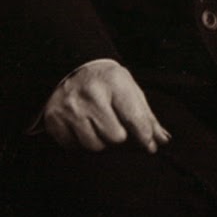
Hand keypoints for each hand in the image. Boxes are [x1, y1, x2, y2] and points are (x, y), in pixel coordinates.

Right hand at [43, 59, 171, 152]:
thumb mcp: (129, 90)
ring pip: (94, 145)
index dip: (144, 136)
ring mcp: (70, 107)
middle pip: (115, 137)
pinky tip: (82, 127)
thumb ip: (146, 116)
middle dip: (120, 137)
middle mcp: (91, 93)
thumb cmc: (107, 83)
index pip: (134, 118)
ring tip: (99, 126)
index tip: (149, 146)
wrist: (72, 68)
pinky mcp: (54, 119)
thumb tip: (162, 140)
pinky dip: (81, 142)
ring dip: (100, 141)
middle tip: (117, 127)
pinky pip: (74, 147)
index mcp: (115, 81)